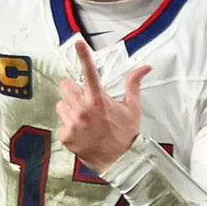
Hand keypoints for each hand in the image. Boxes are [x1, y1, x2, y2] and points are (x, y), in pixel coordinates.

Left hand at [56, 40, 151, 174]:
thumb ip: (134, 84)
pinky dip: (69, 128)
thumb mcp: (132, 108)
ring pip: (61, 105)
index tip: (78, 42)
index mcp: (100, 99)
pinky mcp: (66, 136)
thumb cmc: (127, 134)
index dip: (84, 55)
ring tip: (85, 121)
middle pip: (65, 85)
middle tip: (84, 101)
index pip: (90, 72)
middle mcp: (84, 109)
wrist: (121, 163)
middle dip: (73, 91)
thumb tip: (145, 67)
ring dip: (69, 110)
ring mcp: (73, 123)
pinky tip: (81, 134)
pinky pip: (61, 124)